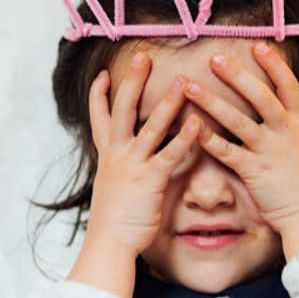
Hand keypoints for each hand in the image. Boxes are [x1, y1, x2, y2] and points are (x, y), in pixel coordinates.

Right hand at [70, 54, 202, 297]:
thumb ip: (123, 171)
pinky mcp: (151, 179)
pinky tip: (199, 124)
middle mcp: (117, 154)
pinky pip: (170, 153)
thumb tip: (132, 166)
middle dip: (132, 80)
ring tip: (182, 80)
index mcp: (107, 155)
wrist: (109, 242)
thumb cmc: (115, 220)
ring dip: (167, 101)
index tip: (104, 74)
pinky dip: (185, 138)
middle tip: (143, 55)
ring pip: (150, 125)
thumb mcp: (114, 188)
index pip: (99, 117)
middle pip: (123, 109)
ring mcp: (133, 164)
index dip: (100, 95)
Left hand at [184, 44, 298, 258]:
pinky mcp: (254, 172)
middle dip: (237, 75)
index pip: (289, 86)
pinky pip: (227, 152)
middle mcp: (286, 134)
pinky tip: (190, 127)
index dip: (274, 65)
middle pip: (261, 96)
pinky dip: (208, 139)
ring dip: (211, 101)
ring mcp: (269, 152)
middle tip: (214, 57)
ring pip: (238, 120)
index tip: (259, 45)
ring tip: (188, 85)